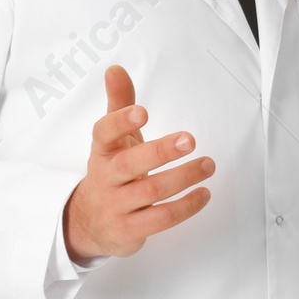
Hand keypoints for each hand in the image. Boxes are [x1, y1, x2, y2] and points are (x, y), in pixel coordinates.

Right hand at [62, 64, 214, 260]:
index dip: (121, 122)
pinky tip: (204, 194)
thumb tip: (115, 69)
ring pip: (152, 191)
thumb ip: (119, 104)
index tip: (142, 112)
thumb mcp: (112, 140)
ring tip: (208, 165)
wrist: (90, 223)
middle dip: (161, 151)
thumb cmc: (112, 173)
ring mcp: (117, 205)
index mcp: (102, 152)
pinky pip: (161, 218)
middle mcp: (107, 178)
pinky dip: (186, 206)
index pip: (104, 133)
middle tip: (189, 140)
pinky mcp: (130, 230)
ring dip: (184, 177)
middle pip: (131, 164)